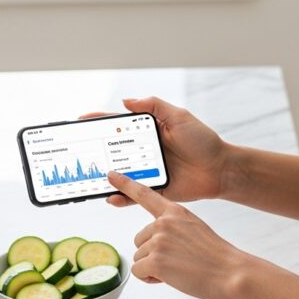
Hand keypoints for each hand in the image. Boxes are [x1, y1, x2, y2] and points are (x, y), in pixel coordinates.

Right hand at [79, 97, 230, 206]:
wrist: (220, 169)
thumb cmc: (203, 141)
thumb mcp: (179, 117)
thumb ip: (154, 106)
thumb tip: (126, 101)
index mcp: (147, 132)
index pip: (118, 125)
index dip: (98, 123)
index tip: (79, 122)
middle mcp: (143, 151)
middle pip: (113, 150)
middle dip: (94, 151)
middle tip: (78, 153)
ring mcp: (147, 171)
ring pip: (119, 174)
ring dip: (103, 176)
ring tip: (87, 178)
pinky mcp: (154, 189)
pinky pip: (132, 194)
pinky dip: (120, 197)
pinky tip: (110, 196)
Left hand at [107, 170, 251, 298]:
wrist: (231, 273)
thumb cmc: (216, 257)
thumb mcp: (195, 230)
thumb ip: (174, 229)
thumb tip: (155, 244)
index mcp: (175, 211)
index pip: (146, 194)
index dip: (126, 184)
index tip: (111, 175)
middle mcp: (164, 222)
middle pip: (139, 240)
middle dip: (152, 254)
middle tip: (178, 261)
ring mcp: (158, 240)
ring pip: (139, 258)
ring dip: (153, 268)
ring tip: (179, 269)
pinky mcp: (155, 259)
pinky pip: (139, 272)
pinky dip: (151, 279)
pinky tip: (171, 278)